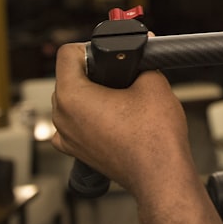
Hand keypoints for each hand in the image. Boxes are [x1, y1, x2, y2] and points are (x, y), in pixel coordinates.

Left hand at [50, 42, 193, 197]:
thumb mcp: (153, 83)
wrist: (161, 175)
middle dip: (94, 72)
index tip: (110, 55)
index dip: (92, 48)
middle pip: (68, 78)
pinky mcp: (77, 151)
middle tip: (122, 74)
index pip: (68, 54)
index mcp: (72, 96)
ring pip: (71, 101)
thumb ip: (143, 61)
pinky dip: (90, 117)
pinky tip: (114, 118)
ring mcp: (66, 137)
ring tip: (123, 98)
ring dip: (92, 94)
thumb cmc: (155, 139)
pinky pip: (75, 124)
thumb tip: (142, 51)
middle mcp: (61, 117)